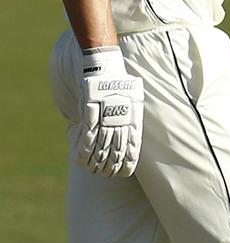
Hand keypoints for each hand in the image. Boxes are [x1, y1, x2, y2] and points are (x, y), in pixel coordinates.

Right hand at [71, 47, 143, 176]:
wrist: (107, 68)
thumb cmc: (121, 85)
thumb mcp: (134, 101)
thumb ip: (132, 119)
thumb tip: (134, 137)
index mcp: (133, 119)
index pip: (132, 147)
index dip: (127, 162)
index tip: (123, 173)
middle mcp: (120, 121)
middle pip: (116, 150)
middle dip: (111, 165)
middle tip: (107, 174)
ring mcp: (104, 118)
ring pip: (101, 147)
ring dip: (97, 162)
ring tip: (95, 171)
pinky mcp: (90, 115)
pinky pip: (87, 137)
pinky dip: (84, 151)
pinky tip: (82, 160)